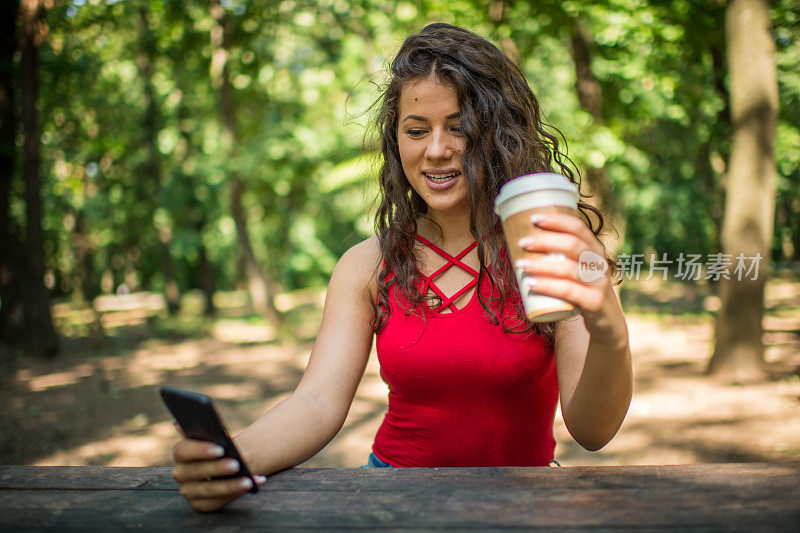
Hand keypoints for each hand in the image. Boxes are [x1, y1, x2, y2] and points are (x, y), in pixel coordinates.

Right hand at [171, 439, 266, 512]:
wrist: (225, 463)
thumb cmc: (221, 449)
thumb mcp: (218, 442)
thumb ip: (218, 441)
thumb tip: (227, 442)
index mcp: (181, 453)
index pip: (184, 451)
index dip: (200, 450)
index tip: (221, 450)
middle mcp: (180, 473)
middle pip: (196, 472)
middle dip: (217, 469)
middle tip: (236, 465)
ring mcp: (188, 490)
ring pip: (207, 490)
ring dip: (229, 486)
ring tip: (247, 481)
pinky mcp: (198, 503)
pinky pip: (215, 503)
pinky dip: (233, 495)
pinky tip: (249, 486)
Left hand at [514, 212, 619, 338]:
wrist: (606, 319)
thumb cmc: (582, 289)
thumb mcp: (577, 269)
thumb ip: (558, 256)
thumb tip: (521, 242)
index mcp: (594, 249)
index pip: (578, 228)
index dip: (557, 220)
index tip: (534, 218)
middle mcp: (600, 262)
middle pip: (573, 245)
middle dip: (545, 241)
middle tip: (522, 242)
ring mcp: (599, 282)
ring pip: (569, 269)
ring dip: (541, 265)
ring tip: (520, 264)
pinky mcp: (595, 302)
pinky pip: (569, 291)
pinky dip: (548, 286)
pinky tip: (531, 283)